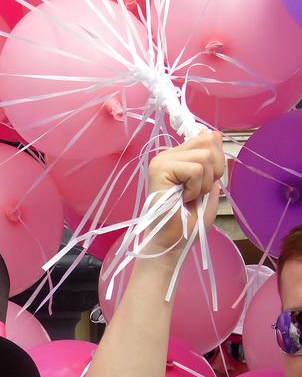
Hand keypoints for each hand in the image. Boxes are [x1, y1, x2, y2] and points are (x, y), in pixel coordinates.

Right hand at [143, 131, 224, 254]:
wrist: (173, 242)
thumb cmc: (188, 221)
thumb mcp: (209, 186)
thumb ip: (212, 162)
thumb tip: (215, 134)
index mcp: (180, 156)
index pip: (209, 137)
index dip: (217, 160)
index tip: (204, 183)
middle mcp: (169, 154)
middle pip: (209, 140)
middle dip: (213, 169)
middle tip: (198, 191)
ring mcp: (163, 161)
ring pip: (204, 157)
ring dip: (203, 183)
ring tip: (189, 197)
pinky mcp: (160, 169)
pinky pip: (194, 170)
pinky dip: (194, 189)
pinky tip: (182, 199)